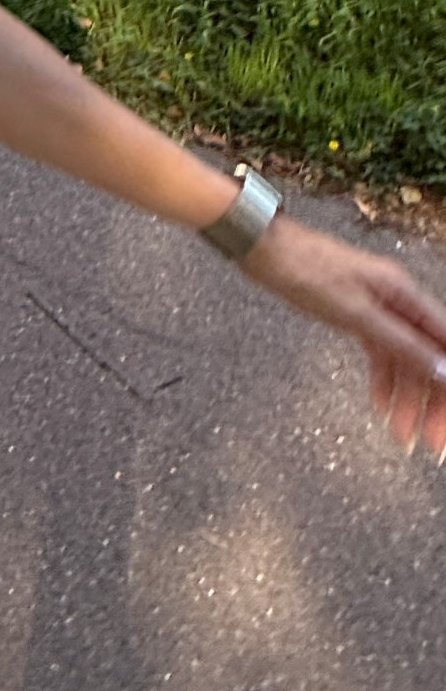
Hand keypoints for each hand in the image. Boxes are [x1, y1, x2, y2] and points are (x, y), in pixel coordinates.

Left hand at [237, 213, 445, 459]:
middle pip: (429, 356)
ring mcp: (378, 308)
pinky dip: (382, 380)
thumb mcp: (355, 313)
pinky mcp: (356, 314)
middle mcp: (399, 300)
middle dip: (431, 400)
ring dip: (406, 397)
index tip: (444, 426)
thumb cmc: (306, 272)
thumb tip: (445, 371)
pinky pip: (380, 352)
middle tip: (429, 443)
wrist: (262, 247)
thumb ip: (401, 342)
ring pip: (404, 359)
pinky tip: (381, 407)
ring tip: (401, 436)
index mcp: (407, 294)